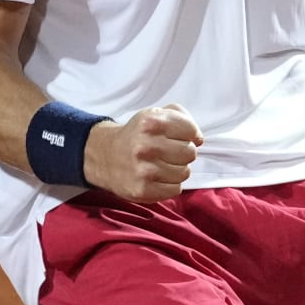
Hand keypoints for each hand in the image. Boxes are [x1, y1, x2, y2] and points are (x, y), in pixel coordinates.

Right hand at [84, 103, 203, 202]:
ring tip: (163, 165)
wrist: (106, 156)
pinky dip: (170, 184)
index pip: (191, 131)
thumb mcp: (155, 113)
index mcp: (151, 122)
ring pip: (185, 173)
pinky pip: (175, 189)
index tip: (183, 137)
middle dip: (184, 152)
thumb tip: (198, 138)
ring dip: (178, 170)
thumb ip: (181, 117)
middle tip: (171, 152)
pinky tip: (158, 177)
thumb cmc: (138, 134)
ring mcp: (144, 170)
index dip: (191, 134)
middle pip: (190, 153)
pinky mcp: (142, 190)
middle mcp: (146, 145)